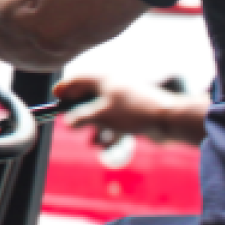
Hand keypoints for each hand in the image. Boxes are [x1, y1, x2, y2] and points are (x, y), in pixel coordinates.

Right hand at [53, 72, 206, 146]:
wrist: (168, 118)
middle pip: (88, 95)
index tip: (56, 100)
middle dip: (80, 112)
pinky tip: (109, 145)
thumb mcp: (101, 116)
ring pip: (102, 110)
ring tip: (94, 142)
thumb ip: (80, 118)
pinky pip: (115, 118)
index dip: (64, 89)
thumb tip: (67, 122)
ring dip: (96, 126)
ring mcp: (123, 97)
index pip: (76, 79)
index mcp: (102, 78)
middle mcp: (111, 84)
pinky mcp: (132, 110)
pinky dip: (110, 130)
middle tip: (72, 123)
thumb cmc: (132, 112)